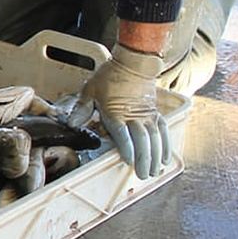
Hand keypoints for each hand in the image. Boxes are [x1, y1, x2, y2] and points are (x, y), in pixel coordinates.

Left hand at [73, 44, 169, 178]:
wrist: (133, 62)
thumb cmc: (109, 77)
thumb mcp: (90, 90)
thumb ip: (82, 109)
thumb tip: (72, 125)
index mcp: (116, 112)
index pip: (123, 134)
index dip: (126, 148)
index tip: (129, 161)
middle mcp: (134, 117)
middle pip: (142, 141)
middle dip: (144, 159)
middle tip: (143, 176)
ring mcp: (147, 115)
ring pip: (155, 139)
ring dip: (156, 156)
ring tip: (155, 171)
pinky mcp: (155, 113)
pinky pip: (163, 132)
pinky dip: (166, 146)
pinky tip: (166, 158)